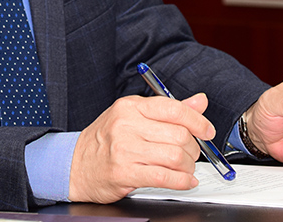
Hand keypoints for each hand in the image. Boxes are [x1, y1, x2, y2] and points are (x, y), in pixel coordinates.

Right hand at [68, 93, 213, 202]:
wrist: (74, 164)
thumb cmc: (106, 140)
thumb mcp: (134, 116)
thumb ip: (169, 109)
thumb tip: (200, 101)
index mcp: (131, 106)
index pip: (173, 108)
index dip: (197, 121)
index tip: (207, 130)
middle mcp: (127, 124)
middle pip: (178, 134)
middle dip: (193, 147)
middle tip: (191, 154)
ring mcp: (124, 149)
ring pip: (175, 156)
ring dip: (188, 166)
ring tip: (186, 168)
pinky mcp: (124, 172)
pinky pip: (164, 177)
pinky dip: (182, 181)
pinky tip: (185, 181)